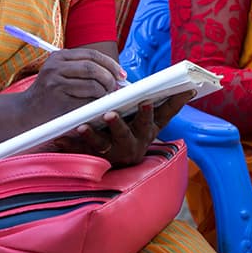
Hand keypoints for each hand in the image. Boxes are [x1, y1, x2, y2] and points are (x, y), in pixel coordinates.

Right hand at [24, 48, 125, 122]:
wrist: (26, 111)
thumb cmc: (49, 93)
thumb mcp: (60, 72)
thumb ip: (82, 68)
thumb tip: (115, 73)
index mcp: (58, 57)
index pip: (91, 55)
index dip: (110, 63)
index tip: (121, 74)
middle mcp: (55, 67)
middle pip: (93, 68)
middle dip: (109, 78)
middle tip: (115, 87)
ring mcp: (56, 84)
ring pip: (93, 85)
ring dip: (104, 93)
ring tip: (105, 97)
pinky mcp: (59, 101)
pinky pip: (87, 101)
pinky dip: (96, 104)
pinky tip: (95, 106)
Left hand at [57, 89, 194, 166]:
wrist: (119, 164)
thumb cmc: (138, 132)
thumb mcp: (156, 122)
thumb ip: (170, 106)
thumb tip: (191, 88)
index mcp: (147, 133)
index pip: (155, 121)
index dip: (151, 112)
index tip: (146, 101)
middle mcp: (132, 145)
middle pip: (128, 134)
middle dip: (120, 125)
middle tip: (111, 114)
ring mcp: (112, 152)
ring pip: (103, 145)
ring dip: (93, 135)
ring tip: (83, 126)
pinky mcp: (93, 155)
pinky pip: (80, 151)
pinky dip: (70, 143)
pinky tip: (60, 137)